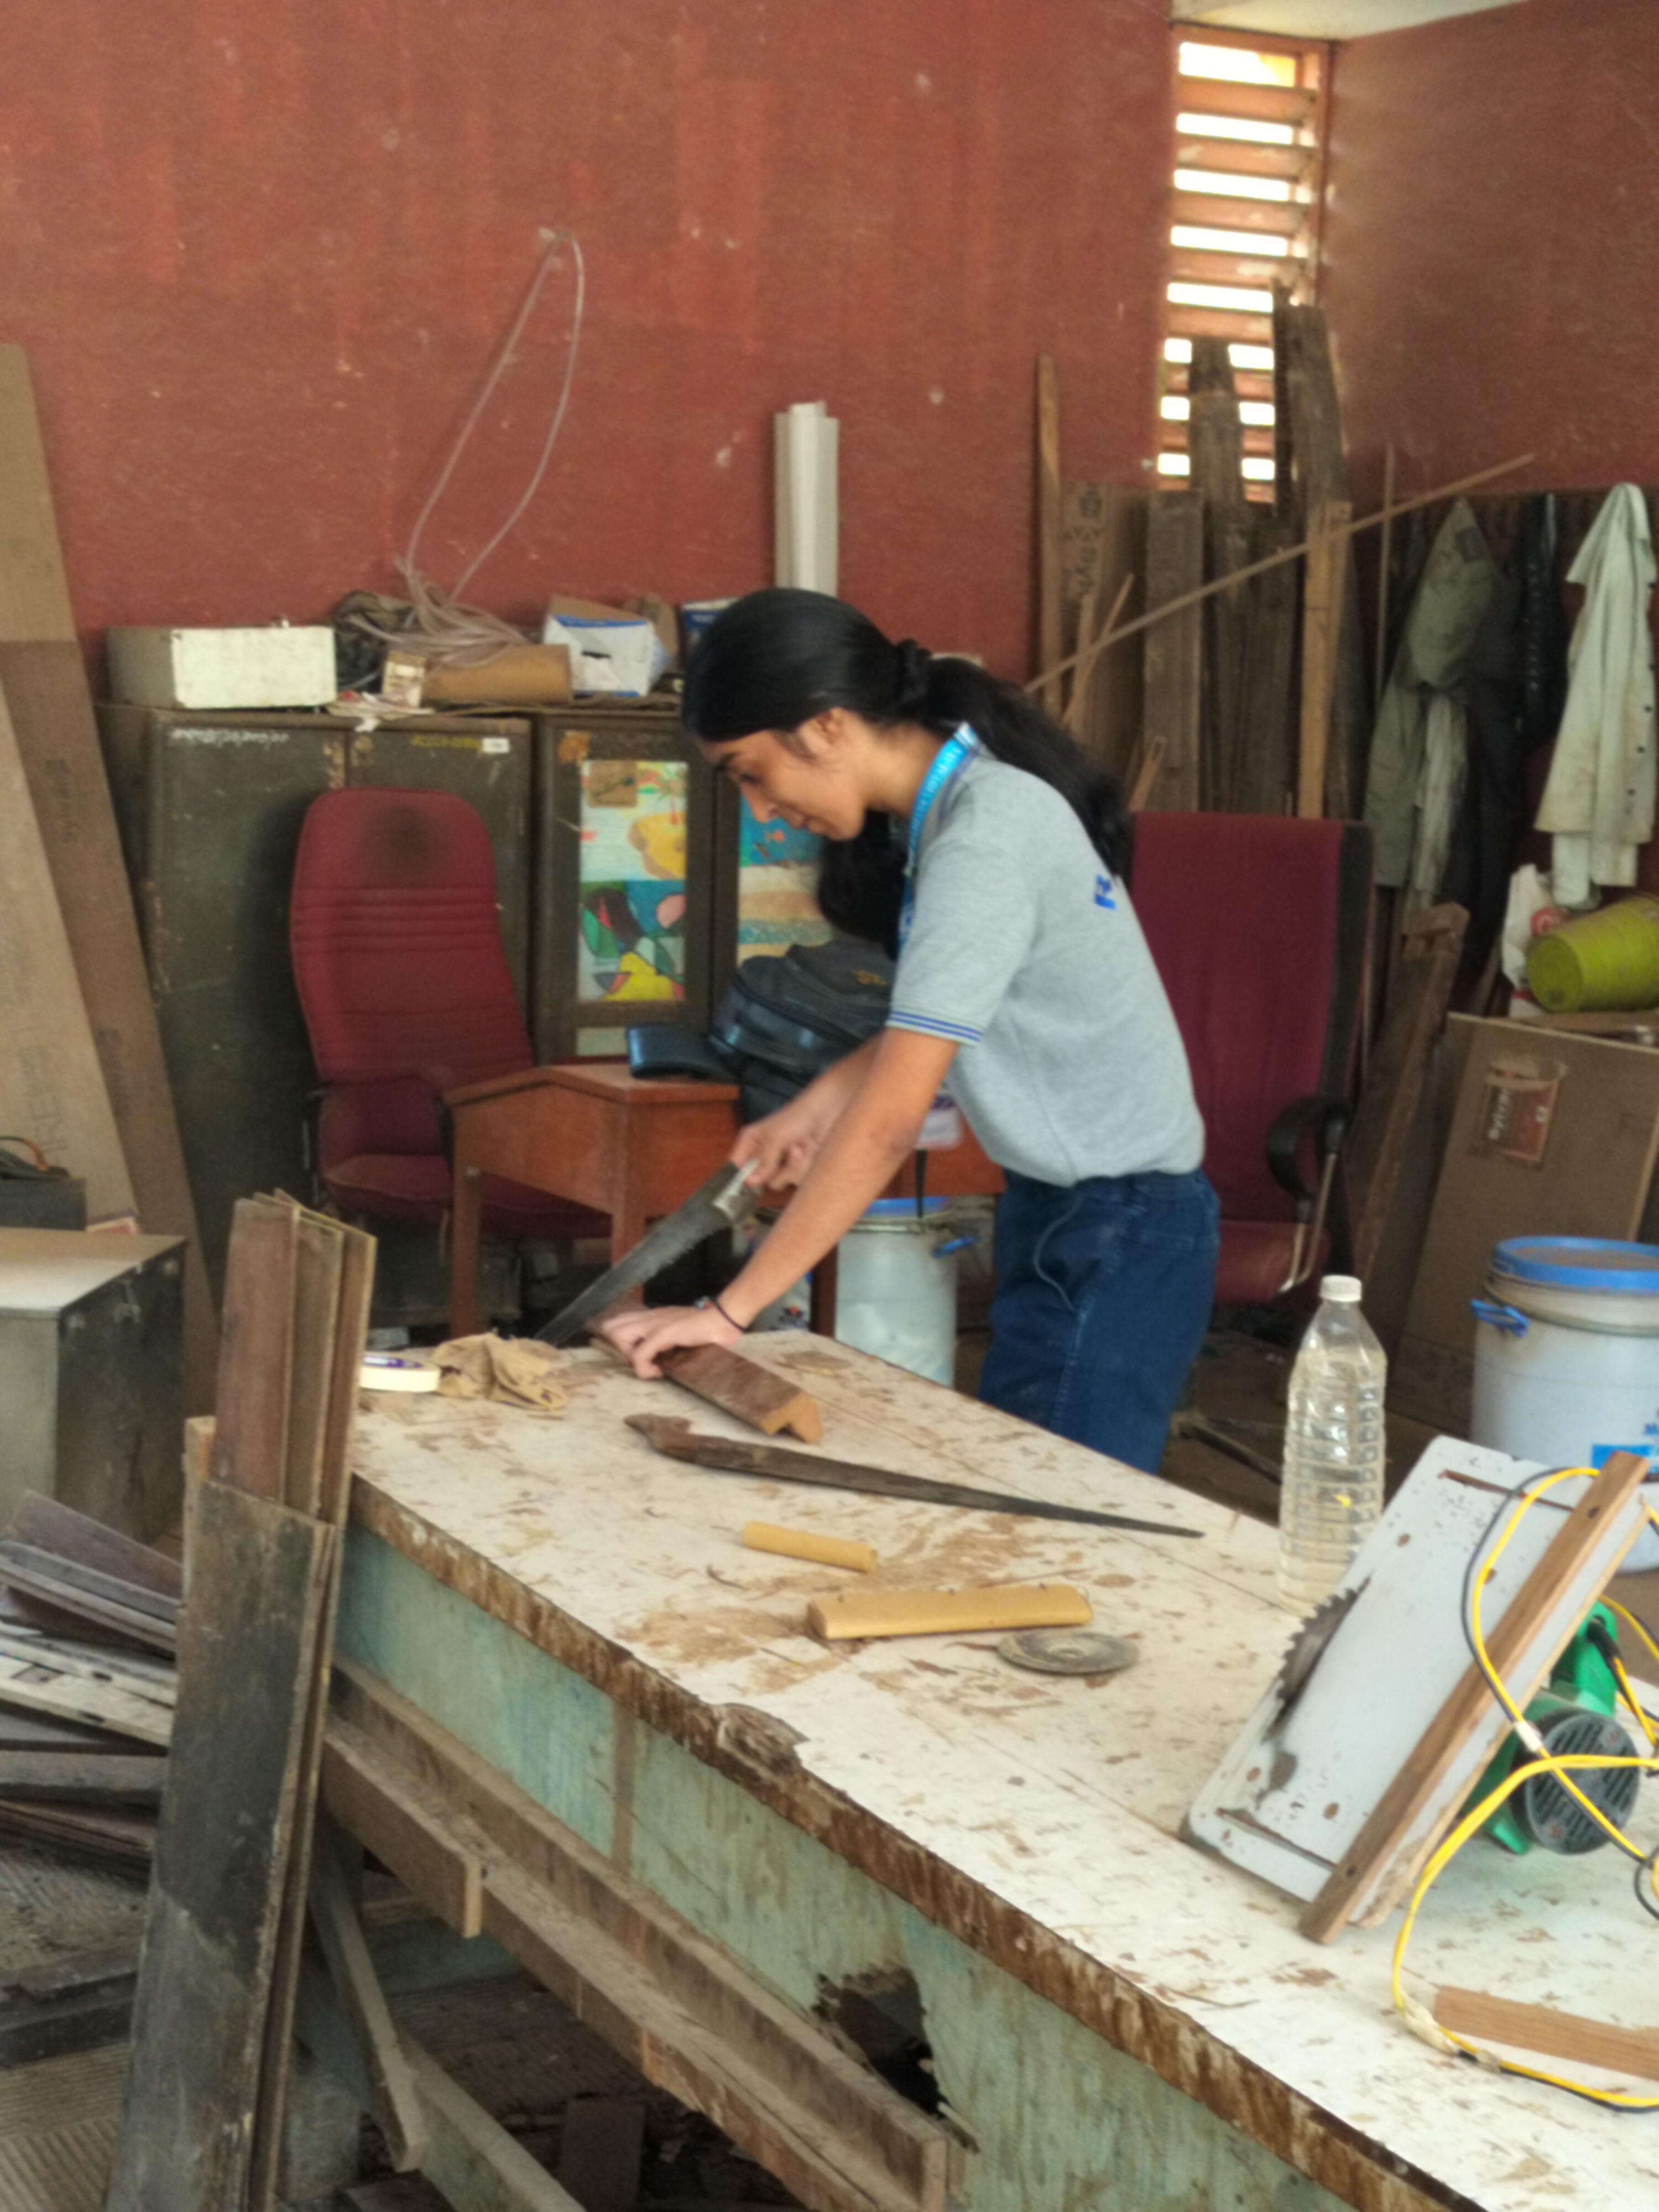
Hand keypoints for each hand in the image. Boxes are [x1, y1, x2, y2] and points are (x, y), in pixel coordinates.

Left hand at [597, 1299, 742, 1378]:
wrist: (724, 1319)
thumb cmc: (707, 1329)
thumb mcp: (680, 1335)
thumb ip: (666, 1342)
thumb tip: (658, 1362)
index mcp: (653, 1317)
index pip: (617, 1323)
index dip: (623, 1343)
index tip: (642, 1356)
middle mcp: (649, 1317)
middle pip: (611, 1327)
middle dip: (622, 1349)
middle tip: (643, 1360)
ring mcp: (654, 1324)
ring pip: (619, 1336)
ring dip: (631, 1356)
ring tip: (650, 1364)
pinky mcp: (662, 1333)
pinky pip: (639, 1354)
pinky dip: (644, 1368)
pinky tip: (659, 1372)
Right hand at [732, 1099, 828, 1187]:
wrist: (828, 1113)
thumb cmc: (797, 1117)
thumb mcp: (776, 1138)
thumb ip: (764, 1162)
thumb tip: (749, 1182)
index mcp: (750, 1142)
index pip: (734, 1166)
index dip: (735, 1179)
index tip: (738, 1191)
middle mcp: (763, 1155)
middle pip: (757, 1181)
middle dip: (771, 1172)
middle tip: (781, 1158)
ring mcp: (781, 1163)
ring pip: (778, 1182)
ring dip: (791, 1167)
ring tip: (799, 1148)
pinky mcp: (798, 1169)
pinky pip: (795, 1180)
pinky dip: (804, 1167)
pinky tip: (808, 1151)